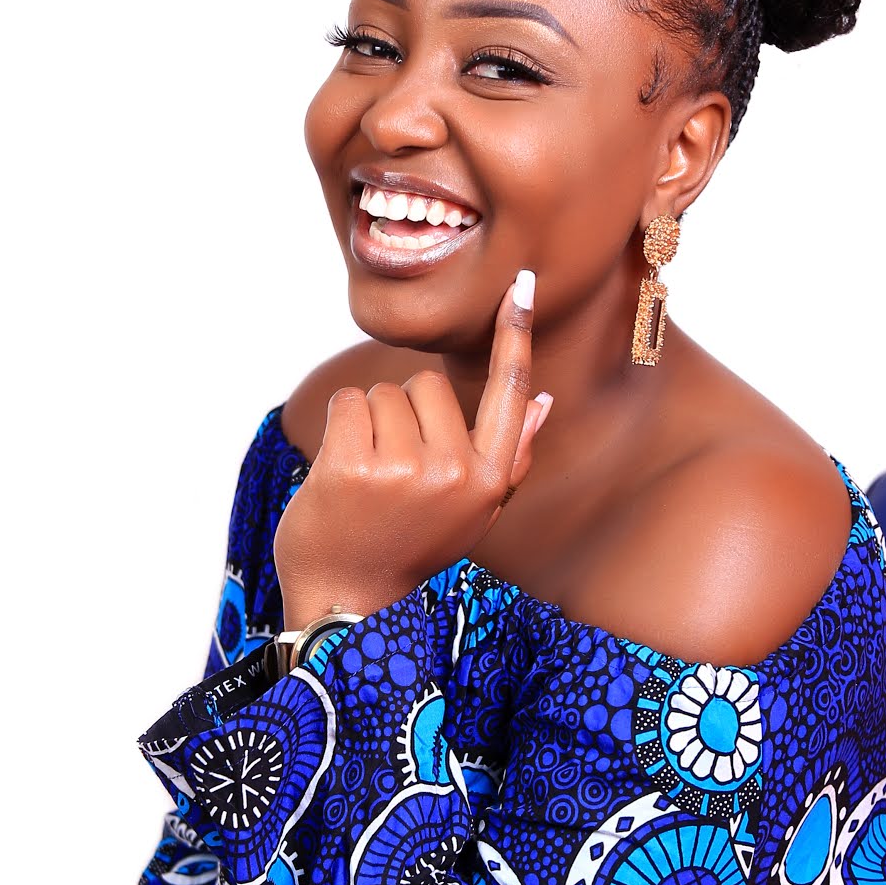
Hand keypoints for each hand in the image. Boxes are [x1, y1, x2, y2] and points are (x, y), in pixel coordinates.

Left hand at [274, 271, 553, 624]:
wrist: (349, 599)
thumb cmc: (410, 548)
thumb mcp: (473, 511)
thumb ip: (510, 456)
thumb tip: (546, 402)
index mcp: (487, 481)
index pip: (506, 394)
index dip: (513, 338)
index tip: (520, 285)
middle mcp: (452, 473)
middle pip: (426, 384)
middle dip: (404, 413)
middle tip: (392, 471)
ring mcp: (403, 469)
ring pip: (384, 393)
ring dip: (367, 424)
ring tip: (366, 478)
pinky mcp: (354, 466)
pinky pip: (348, 404)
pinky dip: (339, 428)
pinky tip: (340, 472)